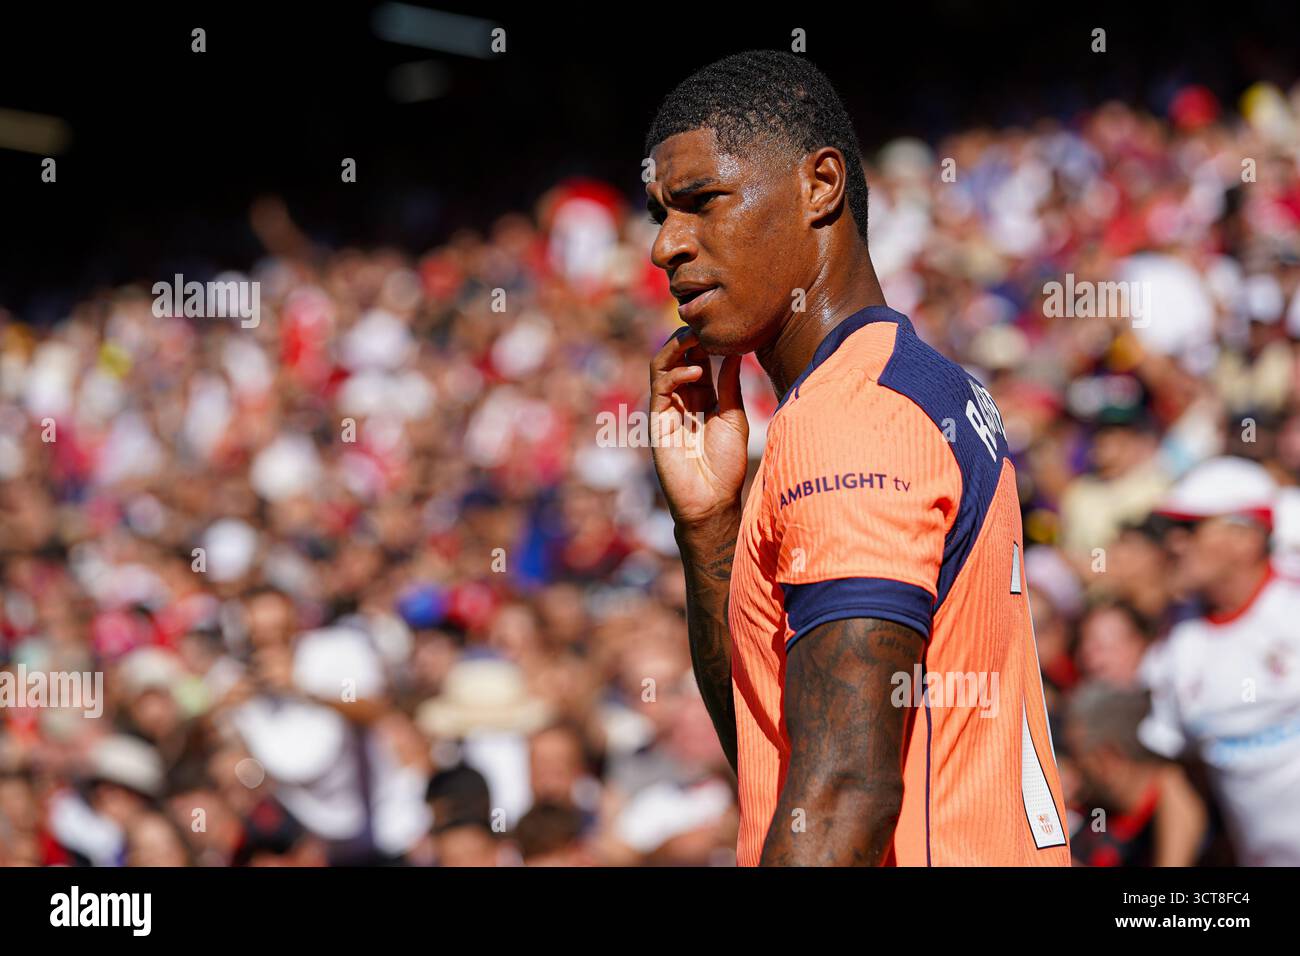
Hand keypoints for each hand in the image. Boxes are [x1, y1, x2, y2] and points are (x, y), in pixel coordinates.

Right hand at [649, 328, 748, 527]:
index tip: (721, 327)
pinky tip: (696, 371)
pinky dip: (676, 375)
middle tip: (703, 324)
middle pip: (676, 359)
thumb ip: (729, 384)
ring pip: (661, 367)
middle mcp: (681, 400)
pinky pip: (660, 389)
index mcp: (700, 398)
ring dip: (676, 349)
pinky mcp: (657, 421)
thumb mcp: (734, 416)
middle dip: (687, 339)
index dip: (704, 343)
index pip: (696, 360)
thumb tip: (735, 352)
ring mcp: (666, 409)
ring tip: (694, 338)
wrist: (713, 499)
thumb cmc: (726, 464)